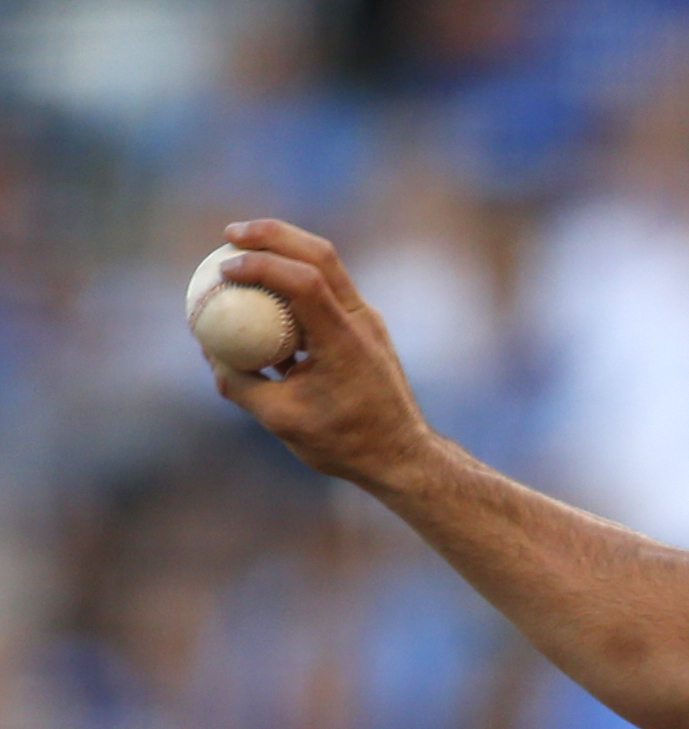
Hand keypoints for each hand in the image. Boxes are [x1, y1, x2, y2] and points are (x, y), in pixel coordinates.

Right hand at [205, 220, 437, 489]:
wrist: (402, 456)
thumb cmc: (346, 443)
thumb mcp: (282, 420)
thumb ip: (241, 385)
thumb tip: (210, 354)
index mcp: (345, 340)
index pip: (304, 281)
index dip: (261, 265)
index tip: (224, 270)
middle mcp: (362, 320)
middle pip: (320, 254)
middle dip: (273, 235)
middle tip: (230, 235)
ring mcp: (367, 321)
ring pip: (327, 267)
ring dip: (285, 252)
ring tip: (242, 253)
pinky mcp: (364, 329)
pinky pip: (327, 292)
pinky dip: (295, 282)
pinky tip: (263, 295)